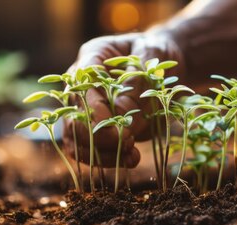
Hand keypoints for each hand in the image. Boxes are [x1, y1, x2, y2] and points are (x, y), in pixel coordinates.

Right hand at [63, 32, 183, 167]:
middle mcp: (81, 84)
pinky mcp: (98, 129)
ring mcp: (86, 109)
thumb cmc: (156, 53)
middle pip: (72, 116)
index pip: (81, 82)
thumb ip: (138, 83)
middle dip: (97, 135)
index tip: (113, 123)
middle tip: (126, 140)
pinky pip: (92, 151)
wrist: (164, 64)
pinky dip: (109, 160)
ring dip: (101, 153)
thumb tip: (120, 117)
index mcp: (91, 57)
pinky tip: (132, 159)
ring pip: (77, 140)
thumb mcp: (152, 58)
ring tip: (131, 155)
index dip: (92, 105)